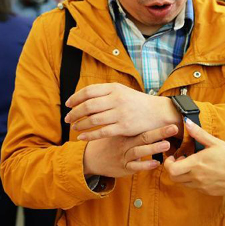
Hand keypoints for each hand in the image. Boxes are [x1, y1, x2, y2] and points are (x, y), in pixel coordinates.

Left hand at [65, 83, 179, 140]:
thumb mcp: (122, 91)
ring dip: (80, 124)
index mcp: (115, 88)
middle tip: (67, 118)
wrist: (157, 112)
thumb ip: (105, 93)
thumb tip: (82, 97)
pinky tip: (81, 137)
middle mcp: (117, 99)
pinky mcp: (124, 127)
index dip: (75, 98)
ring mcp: (120, 113)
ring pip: (93, 119)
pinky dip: (89, 135)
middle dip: (74, 113)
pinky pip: (101, 132)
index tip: (68, 104)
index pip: (89, 91)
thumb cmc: (136, 102)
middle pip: (88, 106)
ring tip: (74, 127)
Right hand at [84, 124, 177, 177]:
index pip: (142, 124)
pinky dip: (145, 165)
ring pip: (139, 151)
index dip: (156, 121)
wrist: (93, 158)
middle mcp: (126, 142)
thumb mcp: (121, 132)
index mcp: (126, 132)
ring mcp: (125, 155)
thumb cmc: (112, 143)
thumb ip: (134, 126)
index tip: (169, 117)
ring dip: (153, 148)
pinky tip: (156, 163)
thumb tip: (156, 115)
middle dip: (160, 132)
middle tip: (173, 127)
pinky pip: (135, 166)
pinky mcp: (124, 167)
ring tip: (166, 144)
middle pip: (143, 136)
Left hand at [165, 119, 224, 196]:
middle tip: (182, 160)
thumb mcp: (216, 143)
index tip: (174, 156)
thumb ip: (199, 134)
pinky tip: (202, 172)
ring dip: (183, 175)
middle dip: (174, 169)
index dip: (168, 163)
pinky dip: (192, 180)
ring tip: (193, 165)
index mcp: (197, 164)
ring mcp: (202, 186)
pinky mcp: (208, 192)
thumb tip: (187, 122)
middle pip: (174, 178)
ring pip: (183, 183)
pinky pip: (193, 187)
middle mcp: (197, 177)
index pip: (171, 169)